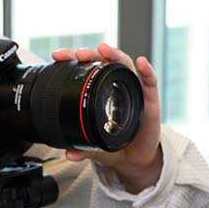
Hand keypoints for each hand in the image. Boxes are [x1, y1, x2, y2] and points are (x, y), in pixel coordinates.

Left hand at [48, 42, 162, 193]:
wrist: (137, 157)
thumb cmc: (116, 145)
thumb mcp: (98, 147)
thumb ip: (85, 150)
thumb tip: (69, 154)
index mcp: (99, 92)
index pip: (85, 69)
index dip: (72, 59)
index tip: (58, 56)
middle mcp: (116, 86)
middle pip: (103, 61)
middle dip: (91, 54)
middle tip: (79, 53)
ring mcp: (134, 90)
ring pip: (125, 65)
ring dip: (114, 55)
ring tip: (103, 49)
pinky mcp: (150, 99)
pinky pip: (150, 82)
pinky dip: (147, 71)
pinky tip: (142, 63)